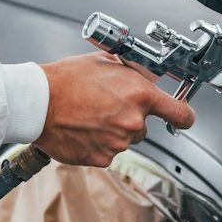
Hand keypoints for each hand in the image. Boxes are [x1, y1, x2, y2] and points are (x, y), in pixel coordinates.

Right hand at [34, 53, 195, 167]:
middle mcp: (133, 121)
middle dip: (129, 118)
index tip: (183, 118)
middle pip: (143, 127)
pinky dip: (96, 144)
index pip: (180, 113)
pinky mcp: (101, 158)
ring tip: (88, 116)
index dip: (184, 117)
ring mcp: (118, 143)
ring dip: (111, 131)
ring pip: (124, 140)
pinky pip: (106, 152)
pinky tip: (81, 130)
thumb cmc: (65, 80)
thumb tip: (145, 78)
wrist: (38, 102)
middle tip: (104, 107)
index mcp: (140, 95)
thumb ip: (132, 73)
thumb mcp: (105, 62)